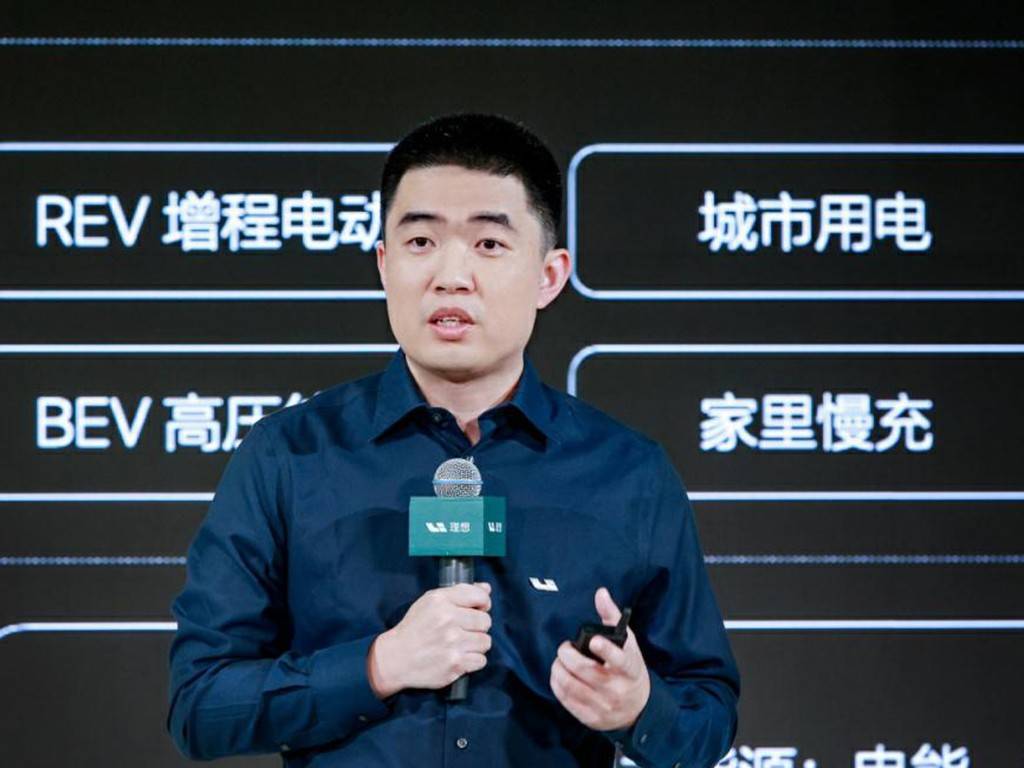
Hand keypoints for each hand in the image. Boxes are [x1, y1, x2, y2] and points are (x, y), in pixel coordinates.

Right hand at [367, 582, 491, 697]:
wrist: (396, 658)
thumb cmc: (415, 628)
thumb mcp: (431, 601)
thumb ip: (460, 592)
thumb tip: (486, 588)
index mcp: (441, 601)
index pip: (480, 597)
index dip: (483, 603)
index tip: (477, 609)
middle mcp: (448, 620)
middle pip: (486, 621)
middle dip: (477, 626)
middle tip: (463, 630)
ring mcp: (453, 643)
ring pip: (486, 642)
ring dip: (476, 645)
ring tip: (461, 645)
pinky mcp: (455, 664)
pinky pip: (481, 660)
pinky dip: (472, 661)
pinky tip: (459, 657)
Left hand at [549, 587, 649, 730]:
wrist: (638, 708)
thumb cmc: (629, 669)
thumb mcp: (628, 643)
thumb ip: (612, 617)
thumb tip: (601, 592)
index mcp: (629, 669)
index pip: (619, 660)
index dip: (606, 650)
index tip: (594, 641)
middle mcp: (617, 689)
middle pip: (585, 671)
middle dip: (568, 655)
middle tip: (565, 648)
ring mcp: (604, 706)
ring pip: (571, 686)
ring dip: (559, 669)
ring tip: (560, 661)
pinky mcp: (591, 718)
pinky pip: (567, 700)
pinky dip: (557, 685)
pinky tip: (559, 675)